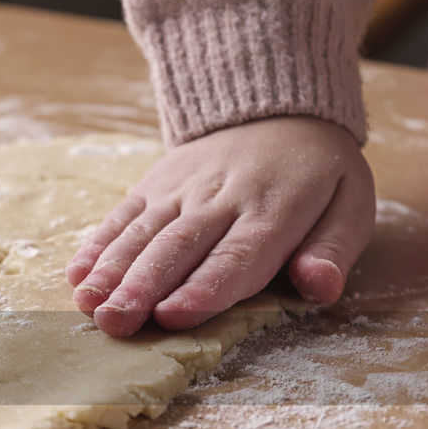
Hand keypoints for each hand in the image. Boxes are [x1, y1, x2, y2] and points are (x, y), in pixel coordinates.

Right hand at [66, 116, 375, 335]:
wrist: (275, 105)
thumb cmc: (316, 173)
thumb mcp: (350, 204)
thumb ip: (334, 249)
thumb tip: (320, 287)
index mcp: (273, 212)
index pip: (236, 256)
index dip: (204, 288)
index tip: (172, 316)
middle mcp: (220, 200)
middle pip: (177, 248)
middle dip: (142, 287)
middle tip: (115, 323)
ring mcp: (181, 190)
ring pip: (143, 233)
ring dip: (112, 272)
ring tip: (89, 306)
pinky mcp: (154, 184)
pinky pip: (123, 214)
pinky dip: (98, 244)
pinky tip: (77, 274)